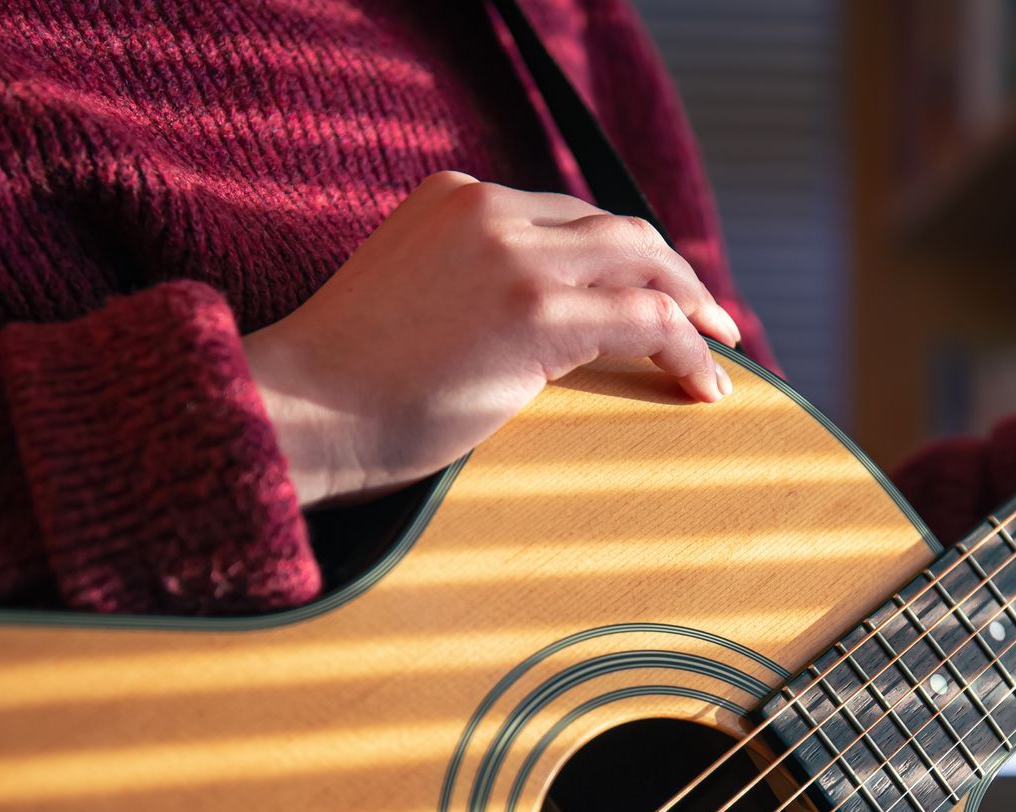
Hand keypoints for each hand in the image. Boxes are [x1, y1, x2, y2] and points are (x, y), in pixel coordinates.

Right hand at [243, 173, 741, 507]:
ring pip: (645, 264)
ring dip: (694, 306)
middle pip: (618, 229)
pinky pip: (647, 320)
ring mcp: (514, 257)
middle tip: (712, 318)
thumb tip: (522, 336)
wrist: (294, 411)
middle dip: (674, 272)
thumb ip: (464, 288)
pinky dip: (689, 351)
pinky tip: (705, 386)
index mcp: (454, 196)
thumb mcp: (406, 299)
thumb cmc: (339, 386)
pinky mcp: (534, 314)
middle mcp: (489, 209)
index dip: (623, 257)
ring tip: (722, 348)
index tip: (654, 293)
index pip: (568, 217)